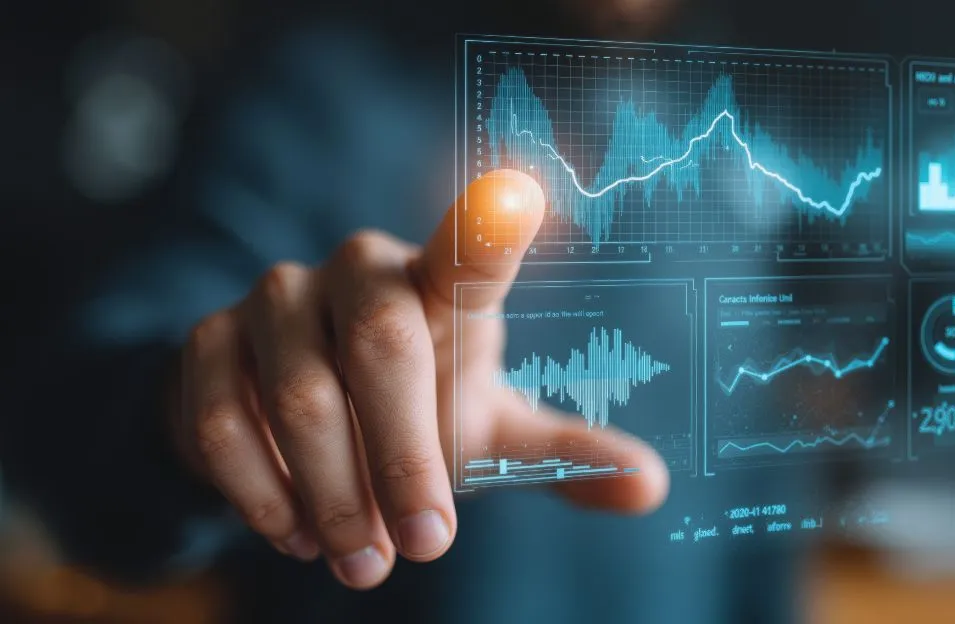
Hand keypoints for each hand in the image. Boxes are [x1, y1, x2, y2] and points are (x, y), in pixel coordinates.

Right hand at [175, 170, 668, 588]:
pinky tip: (293, 531)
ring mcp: (276, 300)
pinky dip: (262, 494)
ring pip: (301, 396)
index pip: (468, 253)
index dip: (489, 231)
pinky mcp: (205, 345)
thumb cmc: (413, 414)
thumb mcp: (489, 433)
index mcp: (437, 285)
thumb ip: (561, 454)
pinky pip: (223, 424)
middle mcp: (357, 271)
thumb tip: (651, 486)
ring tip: (363, 559)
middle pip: (383, 346)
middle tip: (425, 545)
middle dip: (406, 458)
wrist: (292, 423)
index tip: (520, 200)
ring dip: (335, 494)